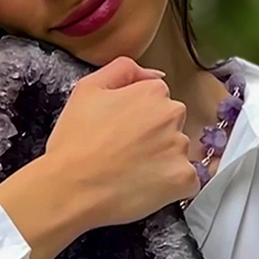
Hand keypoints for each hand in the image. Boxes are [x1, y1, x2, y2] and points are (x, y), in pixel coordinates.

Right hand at [39, 56, 199, 228]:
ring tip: (131, 173)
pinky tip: (146, 189)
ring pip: (178, 153)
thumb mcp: (87, 89)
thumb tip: (155, 74)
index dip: (138, 116)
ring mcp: (180, 149)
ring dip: (162, 161)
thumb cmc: (75, 141)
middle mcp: (172, 116)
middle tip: (125, 152)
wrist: (71, 188)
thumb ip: (123, 70)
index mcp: (152, 92)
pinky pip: (187, 181)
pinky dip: (171, 186)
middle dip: (155, 136)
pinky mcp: (184, 179)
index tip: (120, 131)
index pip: (158, 99)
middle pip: (172, 124)